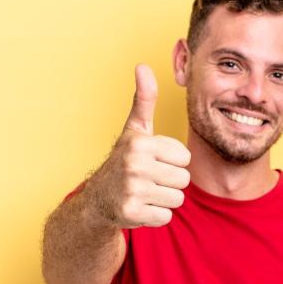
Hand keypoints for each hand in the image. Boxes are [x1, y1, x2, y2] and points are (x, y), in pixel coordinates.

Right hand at [88, 64, 191, 227]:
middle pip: (184, 179)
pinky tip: (140, 206)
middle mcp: (134, 164)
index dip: (172, 161)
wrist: (97, 199)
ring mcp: (132, 190)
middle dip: (170, 182)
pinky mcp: (131, 213)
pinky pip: (166, 217)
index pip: (185, 157)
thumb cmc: (124, 160)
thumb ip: (144, 99)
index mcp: (140, 142)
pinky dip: (155, 216)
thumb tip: (143, 66)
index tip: (152, 161)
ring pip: (177, 199)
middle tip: (149, 179)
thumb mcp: (135, 130)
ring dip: (164, 199)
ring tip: (145, 192)